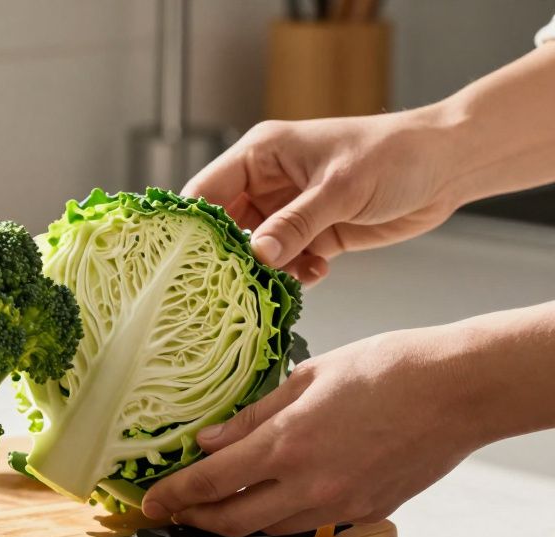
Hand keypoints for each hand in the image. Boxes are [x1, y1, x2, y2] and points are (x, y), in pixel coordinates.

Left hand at [138, 327, 485, 536]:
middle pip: (232, 521)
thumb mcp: (307, 377)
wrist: (459, 389)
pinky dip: (284, 515)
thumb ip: (253, 415)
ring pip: (270, 528)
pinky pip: (311, 523)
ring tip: (221, 502)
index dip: (173, 497)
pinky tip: (276, 496)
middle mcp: (309, 484)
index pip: (209, 484)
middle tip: (175, 510)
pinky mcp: (368, 511)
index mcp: (287, 445)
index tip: (150, 503)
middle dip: (195, 519)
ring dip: (239, 520)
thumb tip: (210, 439)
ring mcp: (340, 504)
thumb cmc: (389, 369)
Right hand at [183, 110, 458, 283]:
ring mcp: (290, 210)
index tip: (185, 260)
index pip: (207, 190)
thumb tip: (256, 254)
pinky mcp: (314, 233)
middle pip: (226, 226)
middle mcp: (268, 182)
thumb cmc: (394, 155)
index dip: (193, 224)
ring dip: (267, 270)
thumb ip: (296, 223)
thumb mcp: (340, 188)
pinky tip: (316, 275)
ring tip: (281, 283)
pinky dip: (294, 275)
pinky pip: (288, 262)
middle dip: (230, 256)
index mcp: (261, 155)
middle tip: (232, 285)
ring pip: (257, 250)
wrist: (447, 166)